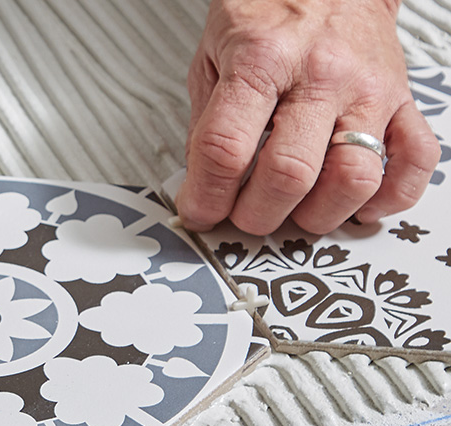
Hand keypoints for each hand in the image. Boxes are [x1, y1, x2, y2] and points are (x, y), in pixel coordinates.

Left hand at [177, 0, 440, 234]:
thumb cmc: (267, 14)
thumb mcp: (212, 58)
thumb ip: (205, 124)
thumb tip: (201, 188)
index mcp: (261, 60)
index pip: (226, 149)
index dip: (207, 196)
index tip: (200, 212)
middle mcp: (320, 76)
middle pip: (289, 174)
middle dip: (257, 214)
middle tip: (244, 216)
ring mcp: (367, 90)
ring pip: (353, 179)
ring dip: (317, 215)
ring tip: (295, 212)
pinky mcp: (402, 100)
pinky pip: (415, 162)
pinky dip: (389, 197)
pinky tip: (356, 204)